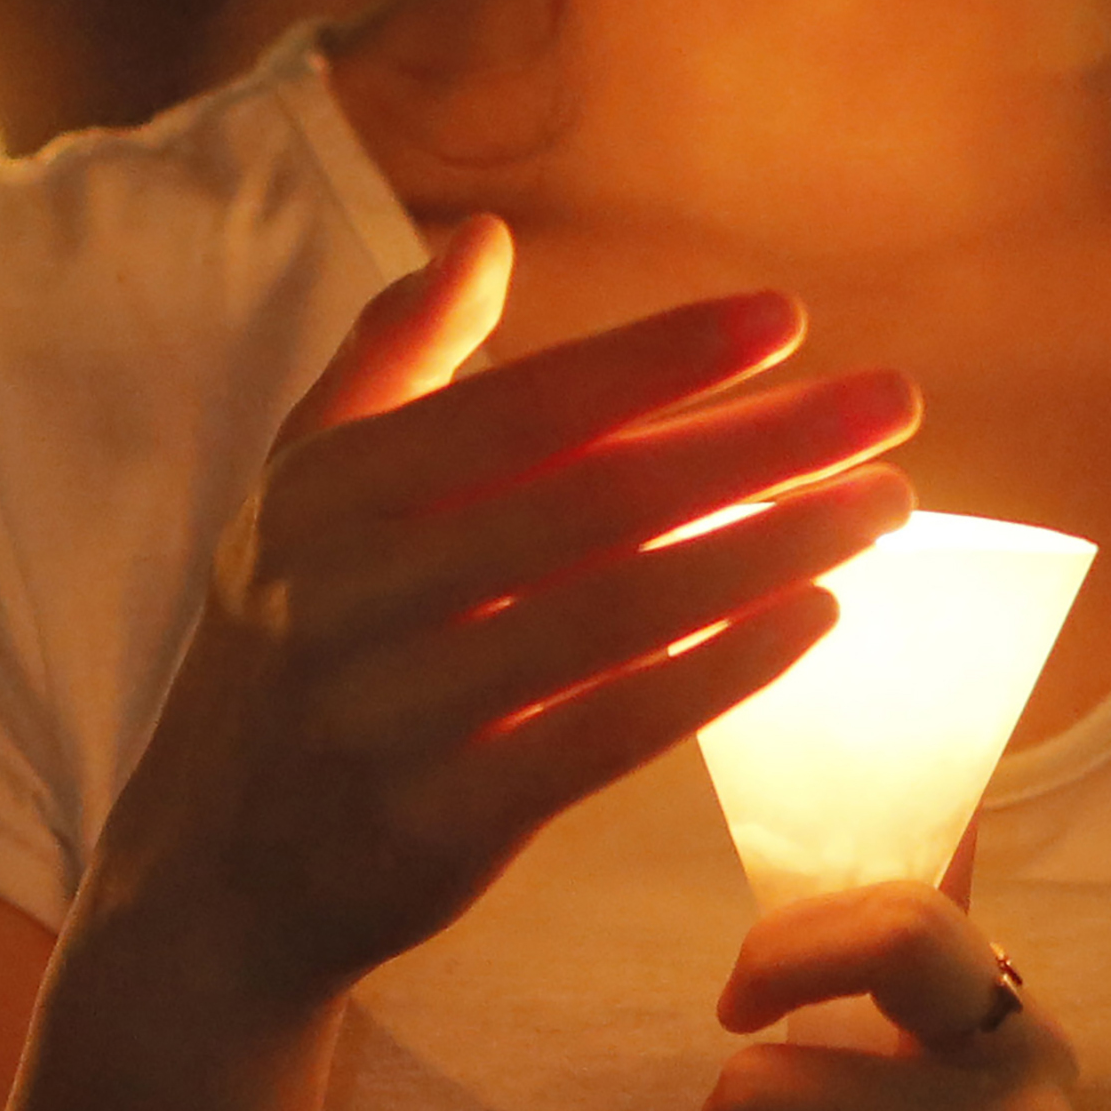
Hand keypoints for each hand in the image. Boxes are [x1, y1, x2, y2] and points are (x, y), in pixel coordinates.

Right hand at [82, 218, 913, 1023]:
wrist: (216, 873)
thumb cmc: (296, 647)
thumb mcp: (303, 493)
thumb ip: (393, 357)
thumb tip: (485, 237)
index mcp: (328, 492)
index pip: (526, 403)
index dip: (662, 356)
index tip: (790, 316)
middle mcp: (351, 593)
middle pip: (598, 498)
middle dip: (760, 443)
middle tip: (894, 403)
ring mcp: (397, 713)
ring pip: (621, 612)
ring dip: (772, 548)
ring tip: (884, 502)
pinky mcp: (445, 820)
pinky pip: (611, 730)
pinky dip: (721, 670)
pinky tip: (816, 615)